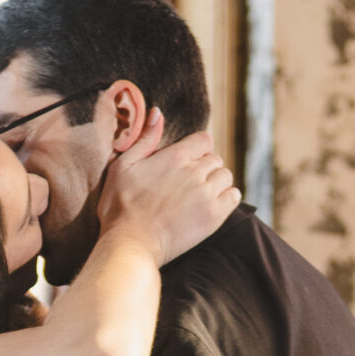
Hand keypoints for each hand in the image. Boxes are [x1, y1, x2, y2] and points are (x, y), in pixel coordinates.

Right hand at [97, 109, 239, 266]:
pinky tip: (212, 204)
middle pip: (215, 158)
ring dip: (217, 182)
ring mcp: (207, 194)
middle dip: (206, 167)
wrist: (130, 243)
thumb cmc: (119, 206)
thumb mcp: (122, 165)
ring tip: (201, 194)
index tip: (188, 161)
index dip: (198, 148)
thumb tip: (158, 112)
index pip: (204, 139)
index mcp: (176, 155)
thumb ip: (144, 139)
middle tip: (190, 183)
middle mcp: (195, 171)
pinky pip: (234, 196)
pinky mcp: (214, 216)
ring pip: (226, 176)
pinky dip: (227, 197)